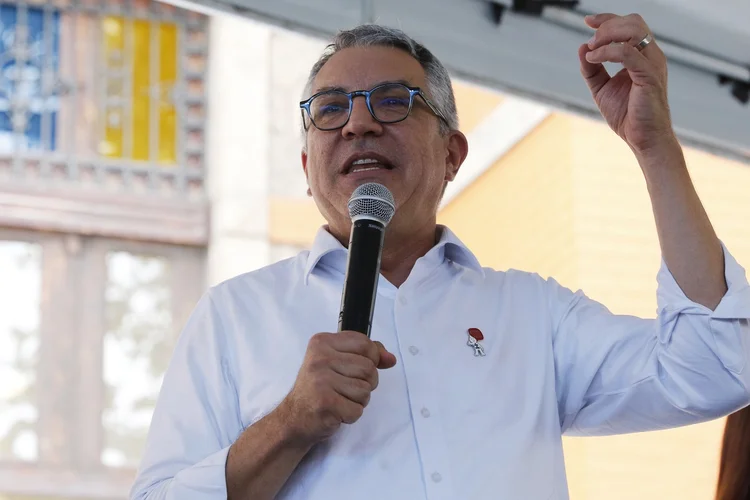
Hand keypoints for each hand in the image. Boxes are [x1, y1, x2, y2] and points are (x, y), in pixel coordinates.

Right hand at [280, 331, 396, 445]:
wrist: (294, 419)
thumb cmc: (319, 389)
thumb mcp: (338, 362)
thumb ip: (366, 355)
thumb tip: (391, 358)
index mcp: (322, 342)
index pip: (365, 343)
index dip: (371, 359)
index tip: (357, 369)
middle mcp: (320, 358)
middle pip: (369, 368)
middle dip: (366, 383)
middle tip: (345, 389)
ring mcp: (321, 381)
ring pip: (365, 390)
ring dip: (358, 400)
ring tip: (340, 399)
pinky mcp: (325, 403)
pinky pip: (357, 410)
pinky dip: (351, 415)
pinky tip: (336, 411)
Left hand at [578, 13, 674, 153]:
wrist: (643, 139)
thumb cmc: (628, 115)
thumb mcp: (602, 89)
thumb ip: (592, 69)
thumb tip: (582, 48)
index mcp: (642, 56)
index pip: (629, 25)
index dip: (608, 19)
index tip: (587, 21)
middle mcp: (651, 56)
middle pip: (633, 22)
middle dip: (607, 25)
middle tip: (590, 41)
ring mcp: (652, 64)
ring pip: (633, 31)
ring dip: (607, 35)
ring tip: (591, 49)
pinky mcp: (649, 75)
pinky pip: (627, 53)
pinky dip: (606, 52)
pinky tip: (593, 59)